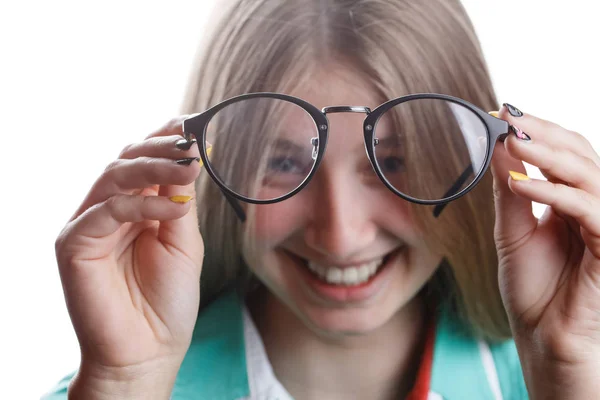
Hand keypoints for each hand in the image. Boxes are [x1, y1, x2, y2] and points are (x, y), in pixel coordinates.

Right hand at [55, 117, 203, 388]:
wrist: (149, 350)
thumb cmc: (168, 300)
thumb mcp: (183, 241)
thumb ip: (178, 201)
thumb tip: (187, 159)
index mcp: (135, 207)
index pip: (145, 160)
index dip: (166, 138)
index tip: (195, 124)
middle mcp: (109, 209)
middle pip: (128, 159)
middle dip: (162, 147)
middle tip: (193, 142)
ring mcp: (89, 224)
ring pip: (115, 176)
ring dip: (154, 166)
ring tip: (190, 165)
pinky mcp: (74, 243)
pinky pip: (108, 210)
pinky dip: (142, 204)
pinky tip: (173, 208)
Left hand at [490, 104, 599, 396]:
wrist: (544, 338)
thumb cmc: (533, 289)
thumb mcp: (513, 232)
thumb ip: (510, 192)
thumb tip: (498, 147)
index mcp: (572, 202)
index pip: (565, 154)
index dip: (538, 132)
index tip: (502, 114)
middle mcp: (593, 207)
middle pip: (581, 155)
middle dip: (544, 134)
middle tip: (508, 119)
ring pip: (589, 176)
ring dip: (549, 157)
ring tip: (513, 142)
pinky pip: (590, 211)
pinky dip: (556, 194)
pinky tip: (522, 185)